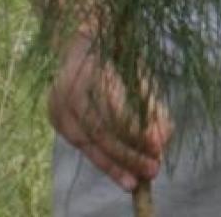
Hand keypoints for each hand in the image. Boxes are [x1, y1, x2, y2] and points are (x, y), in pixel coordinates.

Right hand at [48, 32, 173, 192]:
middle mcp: (66, 88)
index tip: (158, 146)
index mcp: (88, 68)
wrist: (80, 38)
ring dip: (114, 165)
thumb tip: (164, 139)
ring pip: (87, 143)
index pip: (112, 107)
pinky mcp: (55, 119)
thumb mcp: (137, 71)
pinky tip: (120, 172)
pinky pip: (82, 144)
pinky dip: (102, 158)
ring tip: (136, 182)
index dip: (135, 131)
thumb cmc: (116, 52)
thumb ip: (151, 104)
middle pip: (97, 130)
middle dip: (127, 155)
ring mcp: (56, 104)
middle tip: (152, 170)